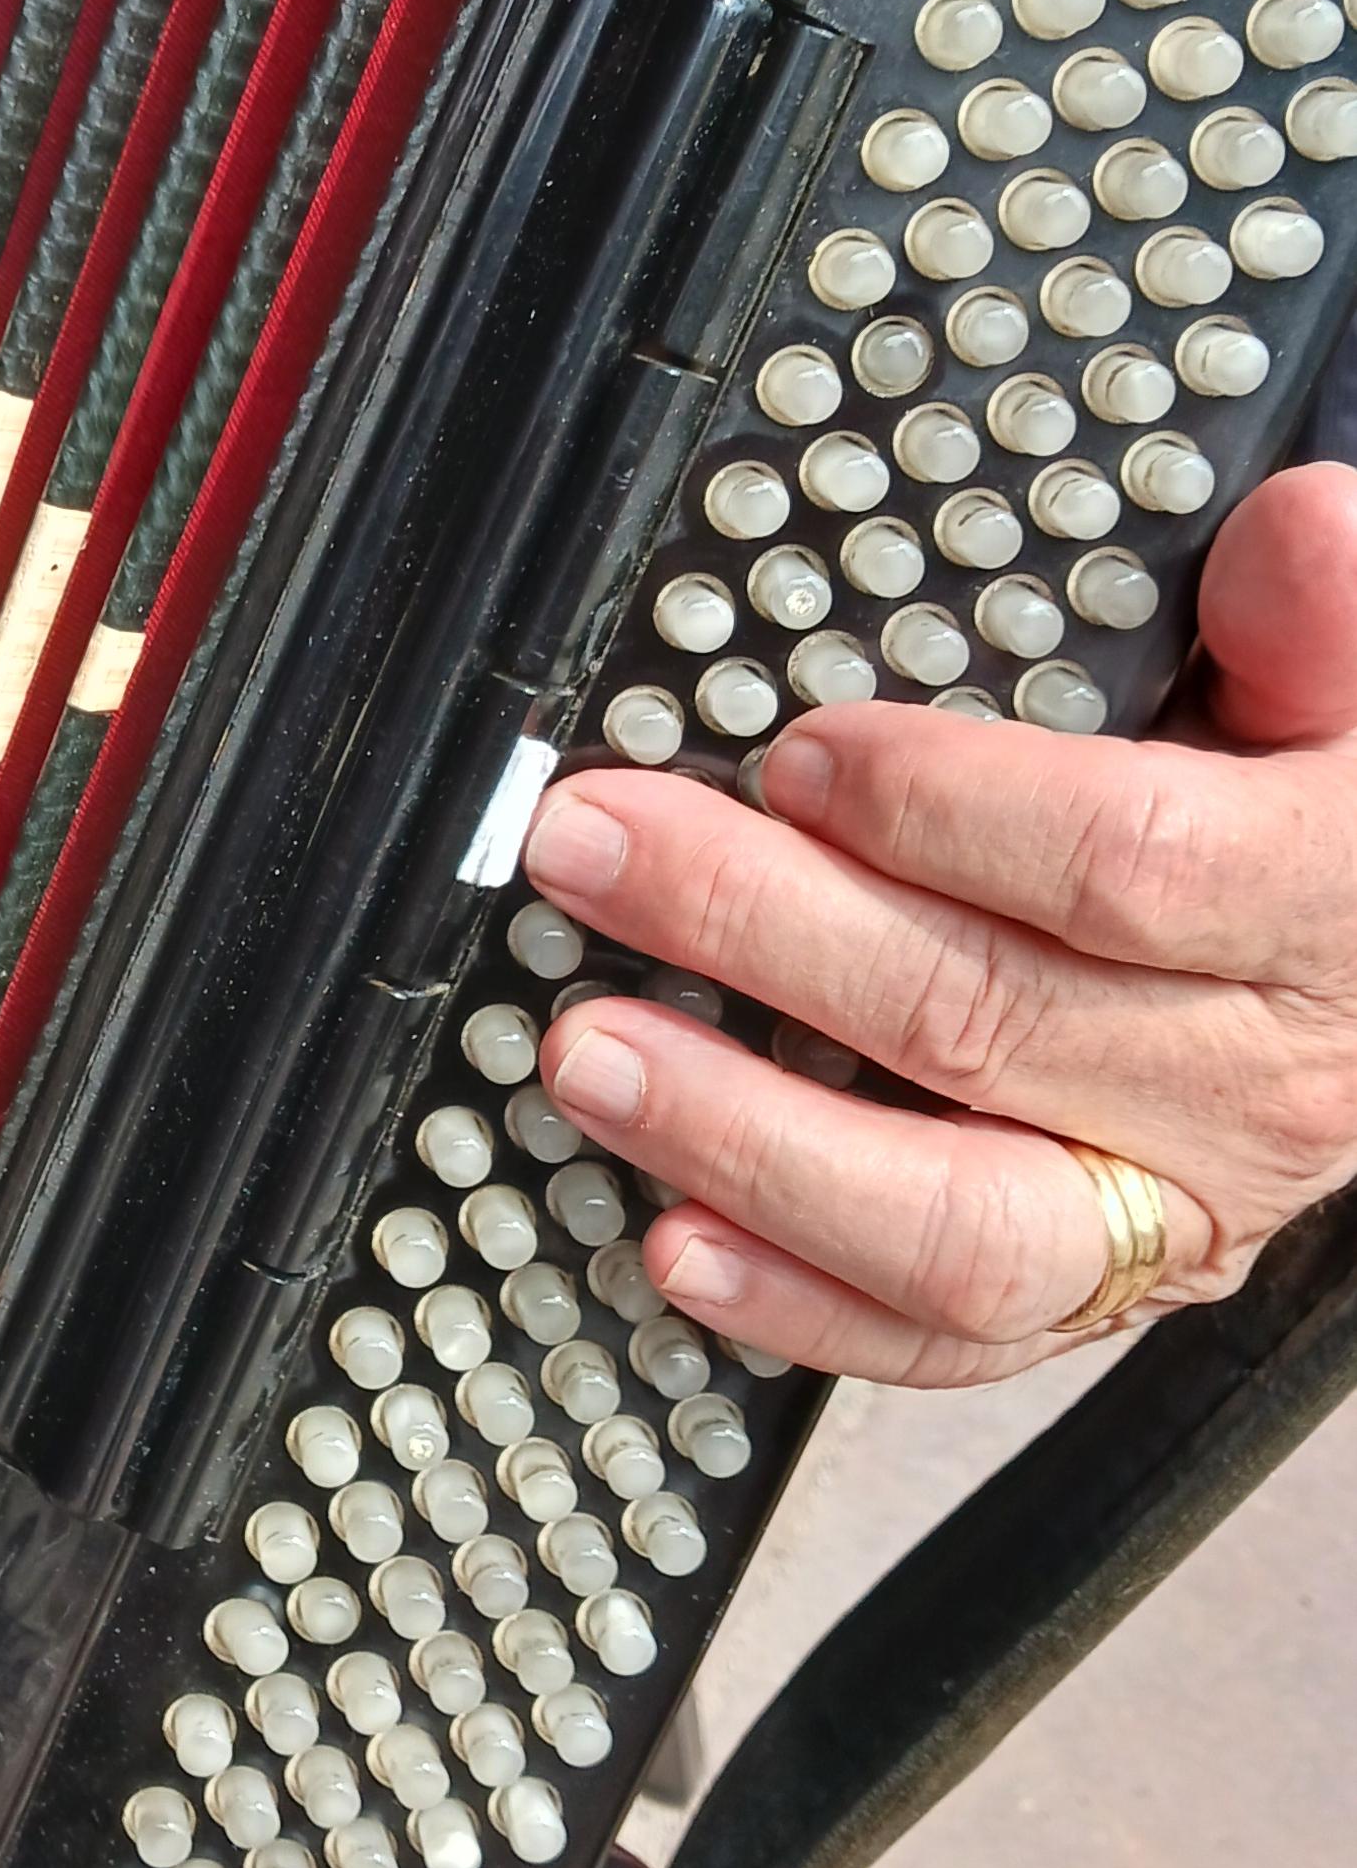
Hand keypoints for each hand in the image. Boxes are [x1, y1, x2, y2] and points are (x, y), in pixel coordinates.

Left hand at [516, 464, 1356, 1386]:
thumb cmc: (1331, 826)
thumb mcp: (1355, 703)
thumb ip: (1320, 620)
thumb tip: (1296, 528)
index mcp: (1321, 910)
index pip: (1124, 870)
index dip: (945, 810)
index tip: (798, 752)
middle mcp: (1250, 1087)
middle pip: (981, 1023)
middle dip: (755, 927)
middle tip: (593, 848)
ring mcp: (1166, 1214)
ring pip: (954, 1222)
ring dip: (744, 1139)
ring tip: (587, 1052)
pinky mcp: (1093, 1295)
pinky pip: (944, 1339)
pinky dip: (798, 1305)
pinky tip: (670, 1240)